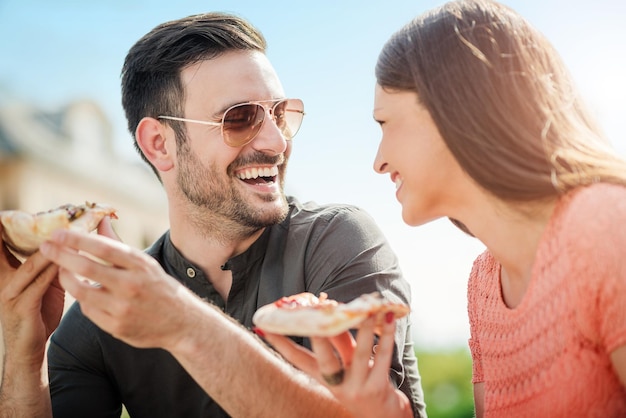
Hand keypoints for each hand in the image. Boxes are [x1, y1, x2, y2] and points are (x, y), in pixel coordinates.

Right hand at [0, 226, 62, 365]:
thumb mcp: (40, 286)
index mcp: (3, 274)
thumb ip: (47, 266)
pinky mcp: (23, 305)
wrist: (28, 351)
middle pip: (5, 249)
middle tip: (39, 214)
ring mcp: (10, 293)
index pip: (0, 246)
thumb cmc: (37, 315)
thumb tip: (65, 244)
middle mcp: (2, 280)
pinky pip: (40, 282)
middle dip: (15, 231)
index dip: (3, 229)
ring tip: (63, 232)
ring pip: (31, 264)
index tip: (6, 212)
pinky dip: (54, 268)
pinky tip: (67, 259)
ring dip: (49, 248)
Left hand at [39, 228, 192, 350]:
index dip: (77, 239)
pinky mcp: (116, 327)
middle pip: (86, 268)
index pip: (104, 248)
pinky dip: (81, 299)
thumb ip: (119, 245)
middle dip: (61, 255)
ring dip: (65, 279)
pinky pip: (88, 310)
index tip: (58, 233)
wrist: (182, 323)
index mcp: (140, 265)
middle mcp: (132, 286)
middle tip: (45, 247)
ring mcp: (123, 308)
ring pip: (81, 292)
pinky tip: (81, 291)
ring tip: (59, 270)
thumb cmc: (161, 288)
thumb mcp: (145, 263)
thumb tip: (101, 221)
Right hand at [262, 314, 412, 417]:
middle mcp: (337, 383)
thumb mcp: (346, 365)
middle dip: (319, 336)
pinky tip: (389, 319)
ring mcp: (357, 387)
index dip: (281, 343)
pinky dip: (387, 336)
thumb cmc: (363, 383)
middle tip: (315, 313)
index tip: (264, 327)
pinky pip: (382, 357)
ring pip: (358, 353)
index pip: (298, 359)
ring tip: (366, 309)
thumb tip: (334, 310)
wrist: (385, 417)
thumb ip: (340, 341)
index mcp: (323, 377)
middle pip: (324, 359)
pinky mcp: (378, 387)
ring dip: (362, 328)